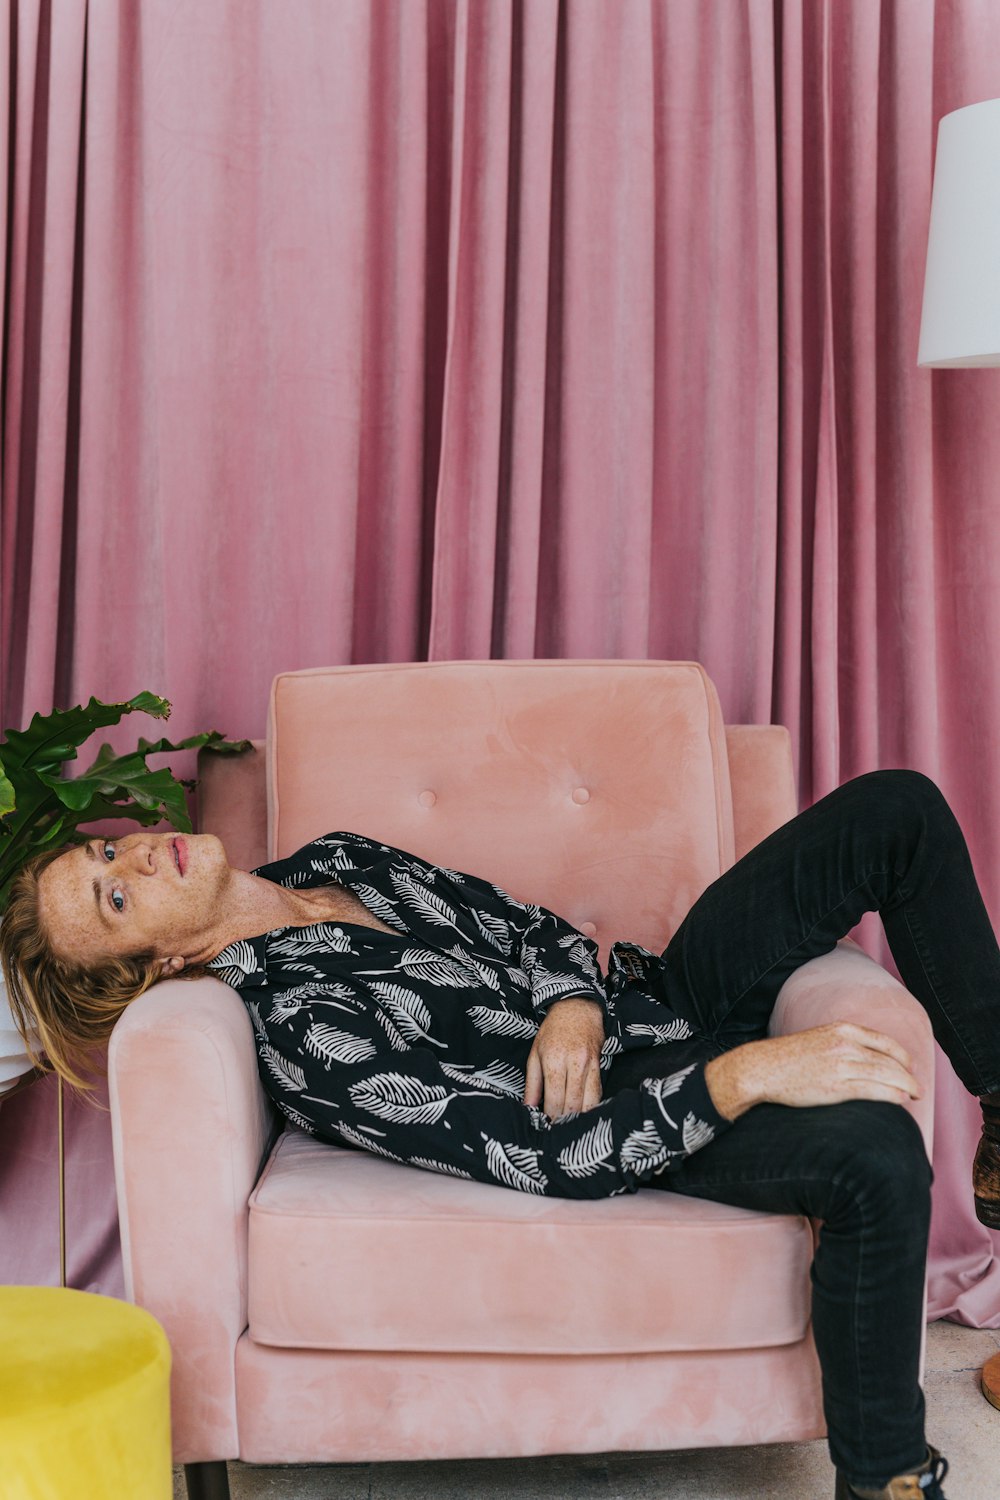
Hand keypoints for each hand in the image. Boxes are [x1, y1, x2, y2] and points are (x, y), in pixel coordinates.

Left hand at [524, 997, 604, 1119]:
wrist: (576, 1009)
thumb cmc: (552, 1031)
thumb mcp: (535, 1054)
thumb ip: (532, 1084)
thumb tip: (528, 1108)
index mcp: (553, 1060)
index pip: (554, 1099)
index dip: (550, 1117)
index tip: (546, 1126)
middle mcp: (574, 1064)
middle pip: (572, 1104)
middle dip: (564, 1121)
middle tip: (557, 1131)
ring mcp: (589, 1065)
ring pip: (588, 1102)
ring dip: (578, 1118)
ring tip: (570, 1126)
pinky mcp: (599, 1066)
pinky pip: (597, 1093)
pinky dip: (591, 1107)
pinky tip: (583, 1115)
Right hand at [707, 1021, 923, 1120]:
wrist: (763, 1068)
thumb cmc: (790, 1057)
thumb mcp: (820, 1038)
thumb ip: (844, 1043)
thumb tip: (869, 1059)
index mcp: (842, 1029)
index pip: (885, 1042)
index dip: (903, 1056)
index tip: (910, 1067)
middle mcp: (846, 1044)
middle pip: (890, 1060)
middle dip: (909, 1075)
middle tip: (919, 1088)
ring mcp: (842, 1065)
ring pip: (887, 1075)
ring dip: (906, 1086)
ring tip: (915, 1095)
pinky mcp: (837, 1087)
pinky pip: (875, 1091)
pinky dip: (893, 1095)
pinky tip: (901, 1100)